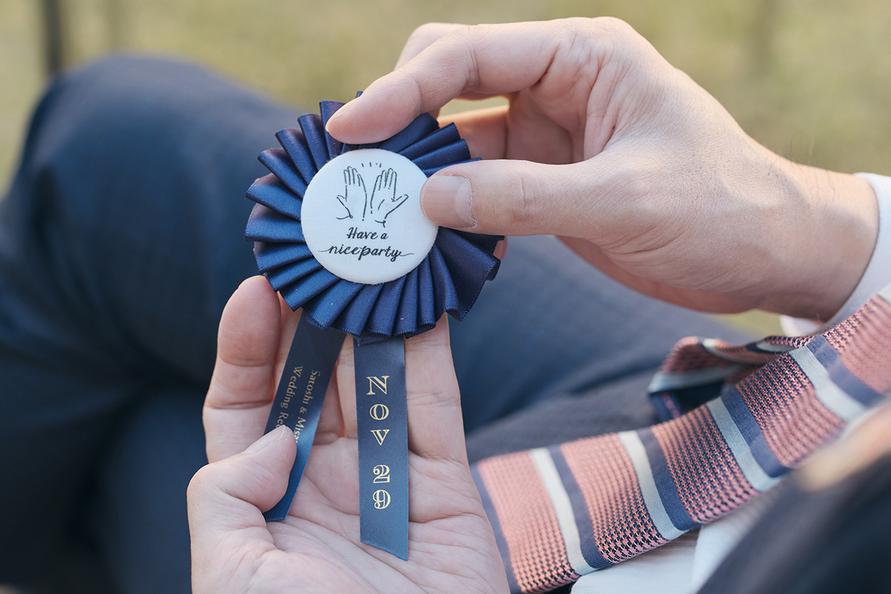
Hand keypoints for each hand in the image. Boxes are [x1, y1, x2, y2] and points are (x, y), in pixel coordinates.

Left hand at [187, 277, 506, 593]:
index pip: (244, 409)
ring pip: (375, 381)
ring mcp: (387, 479)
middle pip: (313, 380)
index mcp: (263, 504)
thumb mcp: (229, 576)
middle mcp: (323, 482)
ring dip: (373, 322)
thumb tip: (270, 439)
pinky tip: (423, 305)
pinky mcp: (447, 483)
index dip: (247, 349)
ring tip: (370, 264)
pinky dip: (432, 353)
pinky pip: (437, 405)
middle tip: (321, 259)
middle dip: (314, 319)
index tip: (256, 292)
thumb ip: (223, 494)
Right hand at [327, 18, 877, 320]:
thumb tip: (426, 200)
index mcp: (582, 57)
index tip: (350, 129)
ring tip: (372, 207)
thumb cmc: (718, 209)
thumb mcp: (624, 201)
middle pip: (449, 81)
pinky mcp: (542, 180)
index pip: (470, 54)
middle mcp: (556, 85)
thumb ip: (523, 197)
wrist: (764, 253)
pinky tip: (421, 232)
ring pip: (454, 138)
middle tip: (352, 168)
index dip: (403, 88)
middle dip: (398, 120)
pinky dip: (446, 206)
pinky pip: (475, 184)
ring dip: (415, 170)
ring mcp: (545, 134)